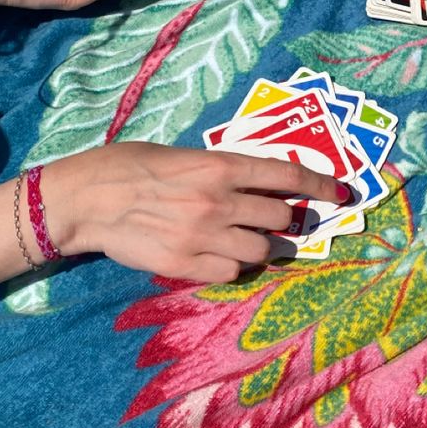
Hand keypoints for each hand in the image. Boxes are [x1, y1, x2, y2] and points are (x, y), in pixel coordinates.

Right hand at [38, 142, 347, 281]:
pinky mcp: (185, 265)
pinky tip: (219, 257)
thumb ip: (221, 169)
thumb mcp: (183, 154)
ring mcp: (204, 235)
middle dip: (285, 220)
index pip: (288, 176)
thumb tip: (253, 181)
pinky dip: (233, 267)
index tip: (340, 192)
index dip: (321, 185)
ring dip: (263, 248)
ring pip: (261, 252)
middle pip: (281, 218)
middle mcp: (220, 201)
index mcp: (221, 165)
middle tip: (277, 220)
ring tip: (248, 241)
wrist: (86, 198)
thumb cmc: (129, 164)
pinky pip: (230, 274)